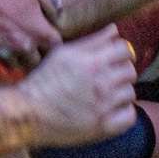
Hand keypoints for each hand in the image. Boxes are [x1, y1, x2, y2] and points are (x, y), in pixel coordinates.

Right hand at [0, 0, 62, 68]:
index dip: (53, 42)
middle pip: (38, 62)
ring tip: (14, 45)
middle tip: (32, 44)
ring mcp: (3, 54)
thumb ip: (51, 1)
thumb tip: (58, 14)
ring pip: (17, 66)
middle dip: (37, 54)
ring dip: (18, 58)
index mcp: (38, 32)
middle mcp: (23, 48)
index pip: (56, 48)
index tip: (48, 38)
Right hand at [14, 25, 137, 147]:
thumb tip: (115, 29)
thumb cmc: (43, 80)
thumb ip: (93, 40)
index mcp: (92, 62)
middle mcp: (101, 83)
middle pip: (130, 71)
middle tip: (109, 77)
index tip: (115, 58)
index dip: (121, 52)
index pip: (125, 49)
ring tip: (107, 95)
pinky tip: (111, 110)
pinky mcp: (102, 127)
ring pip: (130, 93)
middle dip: (121, 71)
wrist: (28, 113)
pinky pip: (129, 117)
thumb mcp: (64, 53)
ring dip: (121, 92)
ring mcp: (103, 107)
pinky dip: (123, 113)